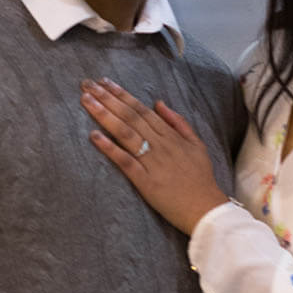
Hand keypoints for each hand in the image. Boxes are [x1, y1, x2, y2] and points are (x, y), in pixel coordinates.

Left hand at [80, 77, 228, 235]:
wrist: (206, 209)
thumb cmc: (201, 179)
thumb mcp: (196, 144)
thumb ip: (178, 122)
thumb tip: (159, 103)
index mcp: (171, 136)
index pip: (142, 110)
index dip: (122, 95)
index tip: (105, 83)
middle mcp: (160, 145)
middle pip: (130, 116)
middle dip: (107, 98)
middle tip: (87, 84)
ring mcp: (152, 162)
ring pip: (125, 133)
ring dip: (104, 115)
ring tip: (86, 101)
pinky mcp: (146, 182)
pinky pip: (125, 161)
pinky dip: (110, 148)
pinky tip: (94, 136)